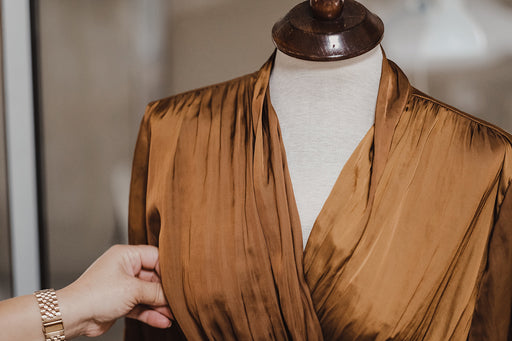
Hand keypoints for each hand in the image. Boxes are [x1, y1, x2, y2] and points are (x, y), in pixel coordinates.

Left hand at [57, 244, 173, 337]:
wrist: (73, 316)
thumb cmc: (95, 295)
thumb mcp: (133, 290)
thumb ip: (156, 292)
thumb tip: (172, 295)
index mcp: (126, 255)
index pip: (156, 257)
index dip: (168, 270)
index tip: (180, 282)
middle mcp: (125, 268)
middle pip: (154, 277)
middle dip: (165, 291)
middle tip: (178, 300)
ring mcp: (123, 286)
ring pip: (148, 294)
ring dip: (160, 305)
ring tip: (174, 314)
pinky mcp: (121, 302)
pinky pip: (141, 305)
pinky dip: (151, 313)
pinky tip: (163, 321)